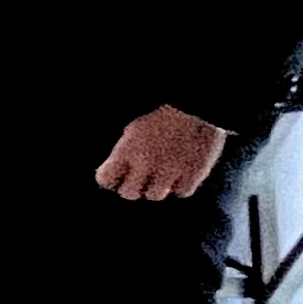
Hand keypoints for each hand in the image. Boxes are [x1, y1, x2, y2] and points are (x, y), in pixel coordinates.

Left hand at [95, 105, 227, 201]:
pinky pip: (181, 192)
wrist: (197, 108)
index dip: (109, 178)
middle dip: (131, 186)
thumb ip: (124, 153)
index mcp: (127, 149)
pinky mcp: (193, 174)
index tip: (114, 177)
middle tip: (138, 179)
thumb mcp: (135, 130)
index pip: (105, 179)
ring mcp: (170, 171)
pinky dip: (179, 186)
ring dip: (155, 187)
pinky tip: (179, 175)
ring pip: (154, 195)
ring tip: (160, 174)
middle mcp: (146, 163)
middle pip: (128, 193)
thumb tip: (117, 173)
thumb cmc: (164, 115)